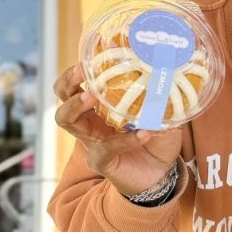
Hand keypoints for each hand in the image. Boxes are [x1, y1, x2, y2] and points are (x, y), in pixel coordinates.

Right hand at [54, 64, 182, 194]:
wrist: (162, 174)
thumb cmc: (157, 139)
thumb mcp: (162, 112)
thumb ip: (161, 94)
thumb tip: (169, 68)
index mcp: (100, 107)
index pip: (76, 84)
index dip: (76, 71)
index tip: (89, 57)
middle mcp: (89, 122)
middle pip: (62, 97)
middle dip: (69, 81)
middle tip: (84, 70)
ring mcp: (91, 141)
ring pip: (66, 119)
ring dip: (78, 104)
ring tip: (95, 95)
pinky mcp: (100, 161)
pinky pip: (104, 148)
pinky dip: (124, 139)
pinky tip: (145, 133)